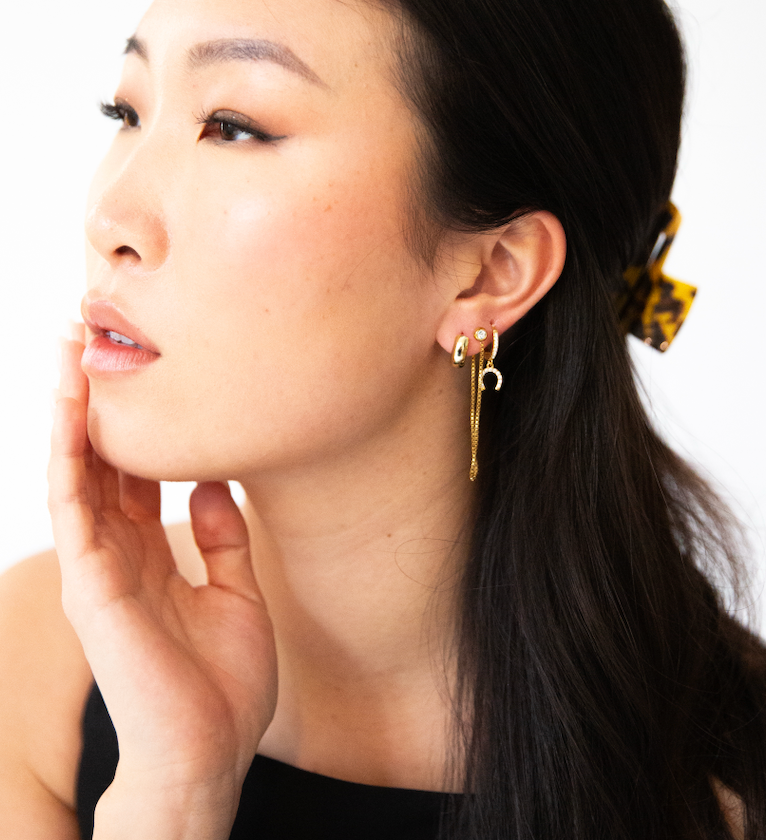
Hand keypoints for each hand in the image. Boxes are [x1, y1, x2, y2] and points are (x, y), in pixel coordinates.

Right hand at [48, 331, 276, 822]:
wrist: (210, 752)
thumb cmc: (222, 683)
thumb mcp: (236, 592)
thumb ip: (222, 538)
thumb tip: (217, 483)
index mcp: (150, 555)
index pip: (132, 474)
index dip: (132, 422)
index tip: (141, 369)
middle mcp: (117, 554)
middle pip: (99, 461)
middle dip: (92, 400)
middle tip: (90, 335)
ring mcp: (99, 569)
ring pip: (76, 472)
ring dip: (70, 411)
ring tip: (67, 350)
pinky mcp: (92, 586)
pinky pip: (75, 508)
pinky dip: (69, 456)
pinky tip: (69, 409)